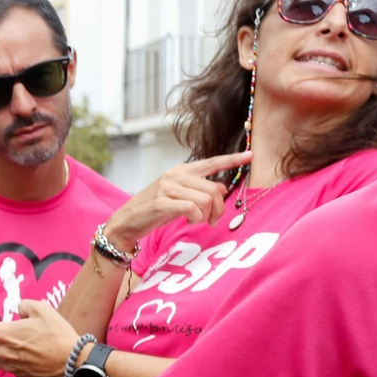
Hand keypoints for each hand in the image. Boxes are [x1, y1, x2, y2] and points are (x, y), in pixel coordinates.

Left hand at [0, 300, 78, 376]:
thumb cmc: (58, 335)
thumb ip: (24, 305)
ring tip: (1, 347)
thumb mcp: (42, 309)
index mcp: (4, 334)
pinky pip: (8, 370)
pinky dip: (10, 365)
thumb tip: (18, 311)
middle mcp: (3, 353)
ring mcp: (10, 367)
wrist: (73, 362)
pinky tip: (21, 359)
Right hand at [105, 152, 250, 246]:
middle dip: (218, 209)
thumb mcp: (178, 196)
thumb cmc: (154, 209)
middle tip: (212, 220)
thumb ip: (198, 189)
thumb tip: (220, 187)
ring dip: (206, 216)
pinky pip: (192, 209)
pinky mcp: (162, 202)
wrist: (126, 221)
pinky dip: (196, 219)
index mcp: (180, 171)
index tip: (250, 155)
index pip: (211, 162)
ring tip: (198, 221)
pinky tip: (189, 221)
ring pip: (205, 200)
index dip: (232, 159)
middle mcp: (175, 175)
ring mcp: (167, 188)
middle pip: (214, 189)